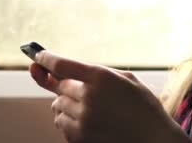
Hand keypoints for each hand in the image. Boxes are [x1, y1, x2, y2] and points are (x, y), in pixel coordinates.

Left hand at [29, 50, 189, 142]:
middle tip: (78, 89)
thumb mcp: (128, 80)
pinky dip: (67, 120)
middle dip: (66, 85)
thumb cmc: (145, 108)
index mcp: (101, 77)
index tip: (37, 57)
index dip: (45, 59)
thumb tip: (73, 71)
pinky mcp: (79, 137)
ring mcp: (83, 118)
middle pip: (60, 86)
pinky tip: (86, 120)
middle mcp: (88, 96)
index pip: (61, 64)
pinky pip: (60, 123)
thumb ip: (101, 73)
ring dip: (66, 103)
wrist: (154, 140)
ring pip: (57, 105)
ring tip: (88, 107)